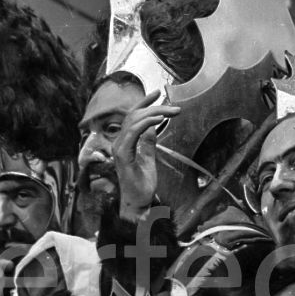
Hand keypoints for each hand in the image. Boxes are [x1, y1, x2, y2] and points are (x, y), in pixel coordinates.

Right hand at [112, 90, 180, 219]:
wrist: (139, 202)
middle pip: (134, 115)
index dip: (144, 103)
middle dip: (155, 107)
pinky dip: (146, 123)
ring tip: (171, 112)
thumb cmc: (141, 183)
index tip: (157, 93)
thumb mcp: (149, 156)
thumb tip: (154, 126)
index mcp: (125, 141)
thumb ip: (149, 141)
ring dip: (155, 113)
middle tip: (175, 108)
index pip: (133, 116)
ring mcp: (119, 148)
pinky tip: (159, 120)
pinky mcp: (123, 155)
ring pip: (135, 120)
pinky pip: (134, 132)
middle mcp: (119, 142)